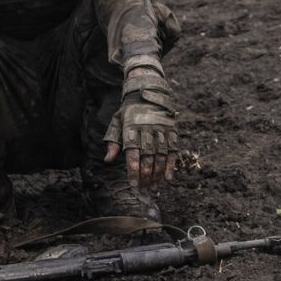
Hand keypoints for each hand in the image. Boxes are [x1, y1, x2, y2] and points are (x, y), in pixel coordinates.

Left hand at [104, 62, 178, 189]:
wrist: (147, 90)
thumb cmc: (129, 111)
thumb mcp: (117, 122)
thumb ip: (113, 142)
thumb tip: (108, 160)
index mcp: (131, 130)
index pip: (133, 155)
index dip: (134, 171)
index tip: (134, 185)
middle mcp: (147, 131)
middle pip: (147, 159)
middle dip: (145, 177)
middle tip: (144, 189)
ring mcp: (161, 131)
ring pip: (160, 157)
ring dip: (157, 175)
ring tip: (154, 187)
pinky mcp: (171, 131)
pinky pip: (172, 151)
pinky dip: (170, 165)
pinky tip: (167, 178)